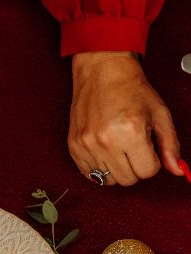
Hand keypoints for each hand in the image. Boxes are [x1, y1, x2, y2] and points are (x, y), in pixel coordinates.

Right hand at [69, 52, 180, 185]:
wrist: (102, 73)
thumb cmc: (130, 89)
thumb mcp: (159, 113)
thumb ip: (170, 144)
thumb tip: (178, 170)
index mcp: (131, 131)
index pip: (147, 171)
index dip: (152, 161)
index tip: (148, 148)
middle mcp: (106, 141)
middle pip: (128, 179)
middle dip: (135, 167)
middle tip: (134, 148)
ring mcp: (88, 146)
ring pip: (109, 180)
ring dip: (117, 168)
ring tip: (119, 148)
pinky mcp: (75, 148)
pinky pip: (90, 175)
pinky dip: (100, 167)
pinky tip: (105, 150)